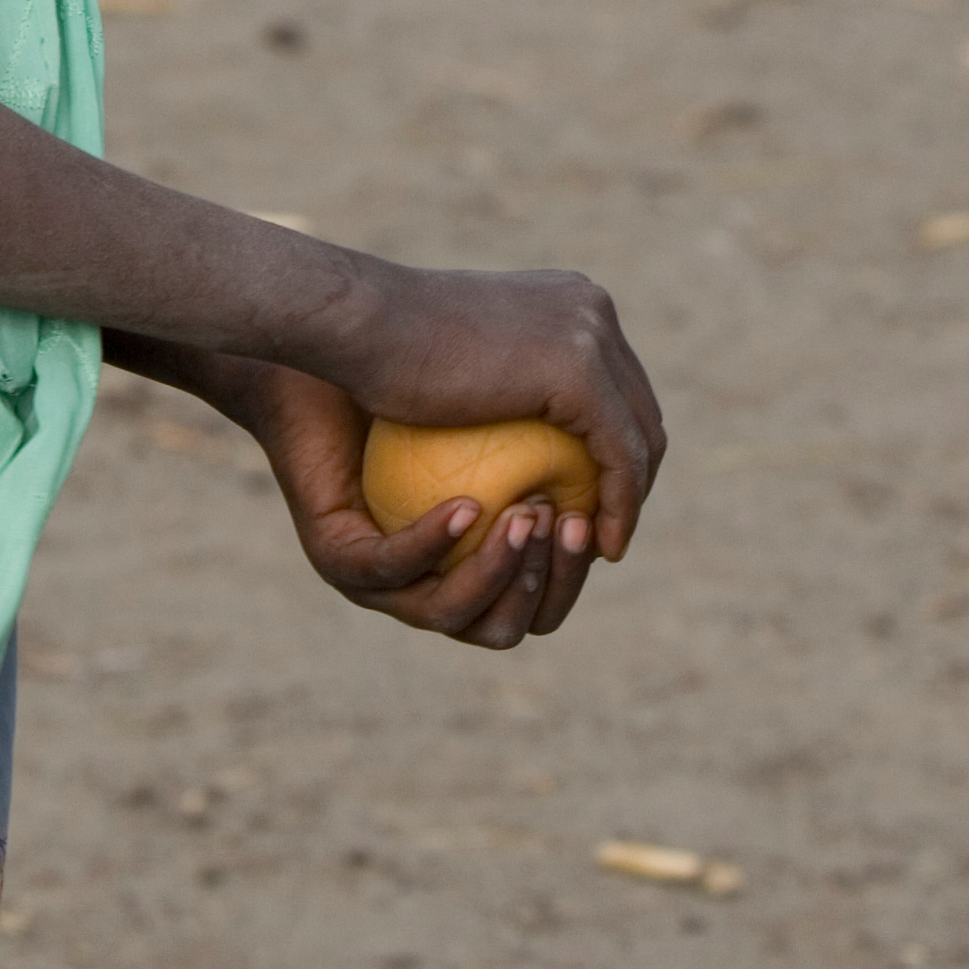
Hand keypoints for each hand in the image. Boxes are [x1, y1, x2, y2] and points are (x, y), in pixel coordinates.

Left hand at [233, 364, 598, 644]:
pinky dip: (431, 543)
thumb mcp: (512, 395)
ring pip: (455, 616)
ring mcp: (378, 580)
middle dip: (555, 580)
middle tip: (578, 524)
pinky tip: (464, 505)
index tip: (609, 518)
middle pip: (511, 624)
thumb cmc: (419, 363)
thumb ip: (568, 423)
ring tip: (529, 516)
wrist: (326, 345)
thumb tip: (643, 439)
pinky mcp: (335, 555)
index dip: (585, 569)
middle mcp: (427, 585)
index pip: (549, 593)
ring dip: (502, 575)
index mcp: (477, 562)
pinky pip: (389, 568)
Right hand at [301, 257, 664, 564]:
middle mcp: (591, 307)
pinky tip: (601, 544)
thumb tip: (510, 407)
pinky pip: (620, 457)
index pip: (616, 383)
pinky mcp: (580, 371)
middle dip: (630, 477)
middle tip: (600, 531)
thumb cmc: (383, 345)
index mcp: (568, 297)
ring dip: (631, 500)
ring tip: (600, 546)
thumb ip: (498, 373)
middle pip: (638, 408)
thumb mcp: (458, 353)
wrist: (359, 323)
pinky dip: (619, 506)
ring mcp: (590, 333)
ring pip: (642, 437)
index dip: (611, 446)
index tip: (585, 499)